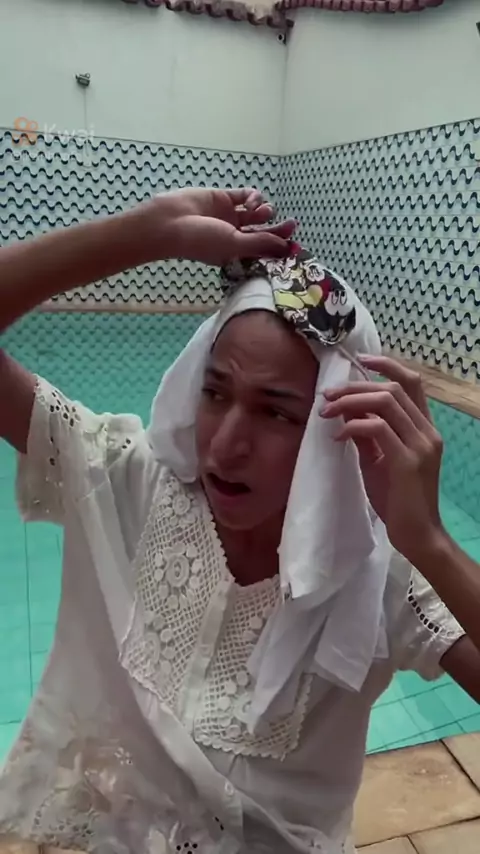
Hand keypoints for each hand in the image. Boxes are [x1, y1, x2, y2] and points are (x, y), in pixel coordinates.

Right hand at [149, 187, 295, 265]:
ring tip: (261, 212)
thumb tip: (287, 247)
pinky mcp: (225, 198)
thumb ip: (261, 244)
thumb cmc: (200, 241)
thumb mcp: (234, 246)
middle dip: (278, 228)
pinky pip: (246, 196)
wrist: (170, 222)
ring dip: (264, 211)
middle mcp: (235, 235)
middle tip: (291, 224)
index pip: (264, 250)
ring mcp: (230, 216)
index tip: (293, 242)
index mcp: (237, 253)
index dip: (279, 246)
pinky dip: (253, 197)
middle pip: (264, 232)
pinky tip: (250, 203)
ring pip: (257, 213)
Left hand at [321, 356, 445, 563]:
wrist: (417, 535)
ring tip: (327, 412)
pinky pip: (378, 429)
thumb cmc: (398, 500)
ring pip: (386, 402)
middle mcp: (427, 431)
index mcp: (424, 428)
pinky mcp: (408, 461)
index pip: (412, 383)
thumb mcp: (380, 460)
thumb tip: (346, 413)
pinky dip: (353, 426)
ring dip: (351, 401)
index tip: (360, 360)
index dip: (387, 365)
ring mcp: (420, 445)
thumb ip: (369, 436)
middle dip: (355, 386)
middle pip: (393, 388)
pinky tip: (338, 438)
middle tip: (327, 396)